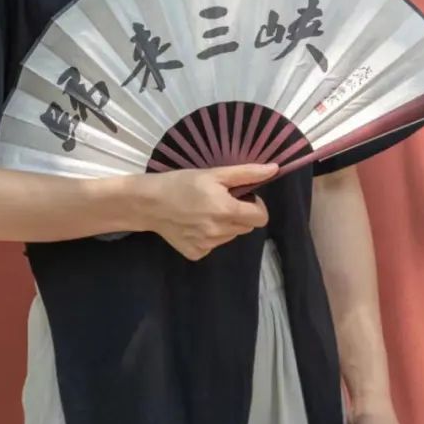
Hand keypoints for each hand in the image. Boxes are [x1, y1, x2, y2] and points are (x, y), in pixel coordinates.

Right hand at [142, 162, 277, 259]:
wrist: (149, 203)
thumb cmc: (182, 183)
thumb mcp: (214, 173)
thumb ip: (246, 173)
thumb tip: (274, 169)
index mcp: (228, 211)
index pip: (261, 218)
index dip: (256, 206)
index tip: (243, 197)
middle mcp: (220, 232)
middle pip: (246, 227)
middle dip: (240, 214)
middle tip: (220, 201)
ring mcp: (208, 246)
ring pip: (230, 236)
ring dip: (225, 225)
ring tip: (204, 211)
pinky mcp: (196, 253)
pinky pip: (213, 245)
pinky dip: (209, 236)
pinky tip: (194, 224)